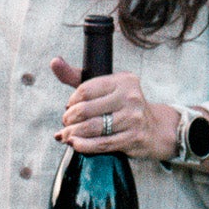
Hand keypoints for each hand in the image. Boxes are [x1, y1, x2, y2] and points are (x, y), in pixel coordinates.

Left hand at [50, 57, 176, 161]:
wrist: (154, 129)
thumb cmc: (122, 106)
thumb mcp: (105, 89)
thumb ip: (78, 77)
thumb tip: (54, 62)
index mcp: (123, 80)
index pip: (85, 89)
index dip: (71, 101)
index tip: (68, 108)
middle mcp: (130, 97)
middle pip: (85, 110)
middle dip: (69, 119)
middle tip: (66, 123)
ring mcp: (133, 118)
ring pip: (91, 128)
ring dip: (72, 134)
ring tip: (66, 136)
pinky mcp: (133, 137)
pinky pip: (101, 144)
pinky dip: (83, 146)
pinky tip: (75, 144)